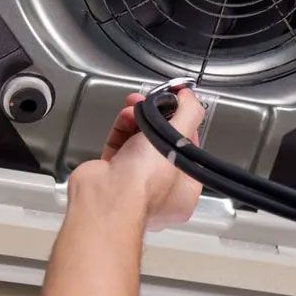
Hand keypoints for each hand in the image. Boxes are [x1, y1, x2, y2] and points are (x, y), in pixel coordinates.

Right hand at [65, 89, 206, 230]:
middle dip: (157, 119)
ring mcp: (133, 183)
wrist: (105, 197)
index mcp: (182, 192)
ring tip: (136, 105)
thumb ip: (189, 114)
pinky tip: (125, 115)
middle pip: (162, 144)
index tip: (179, 107)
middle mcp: (158, 190)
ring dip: (138, 119)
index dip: (185, 126)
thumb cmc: (144, 184)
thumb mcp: (177, 141)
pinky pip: (119, 145)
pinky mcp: (111, 172)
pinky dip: (122, 127)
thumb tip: (190, 98)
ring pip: (139, 142)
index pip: (189, 152)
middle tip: (154, 102)